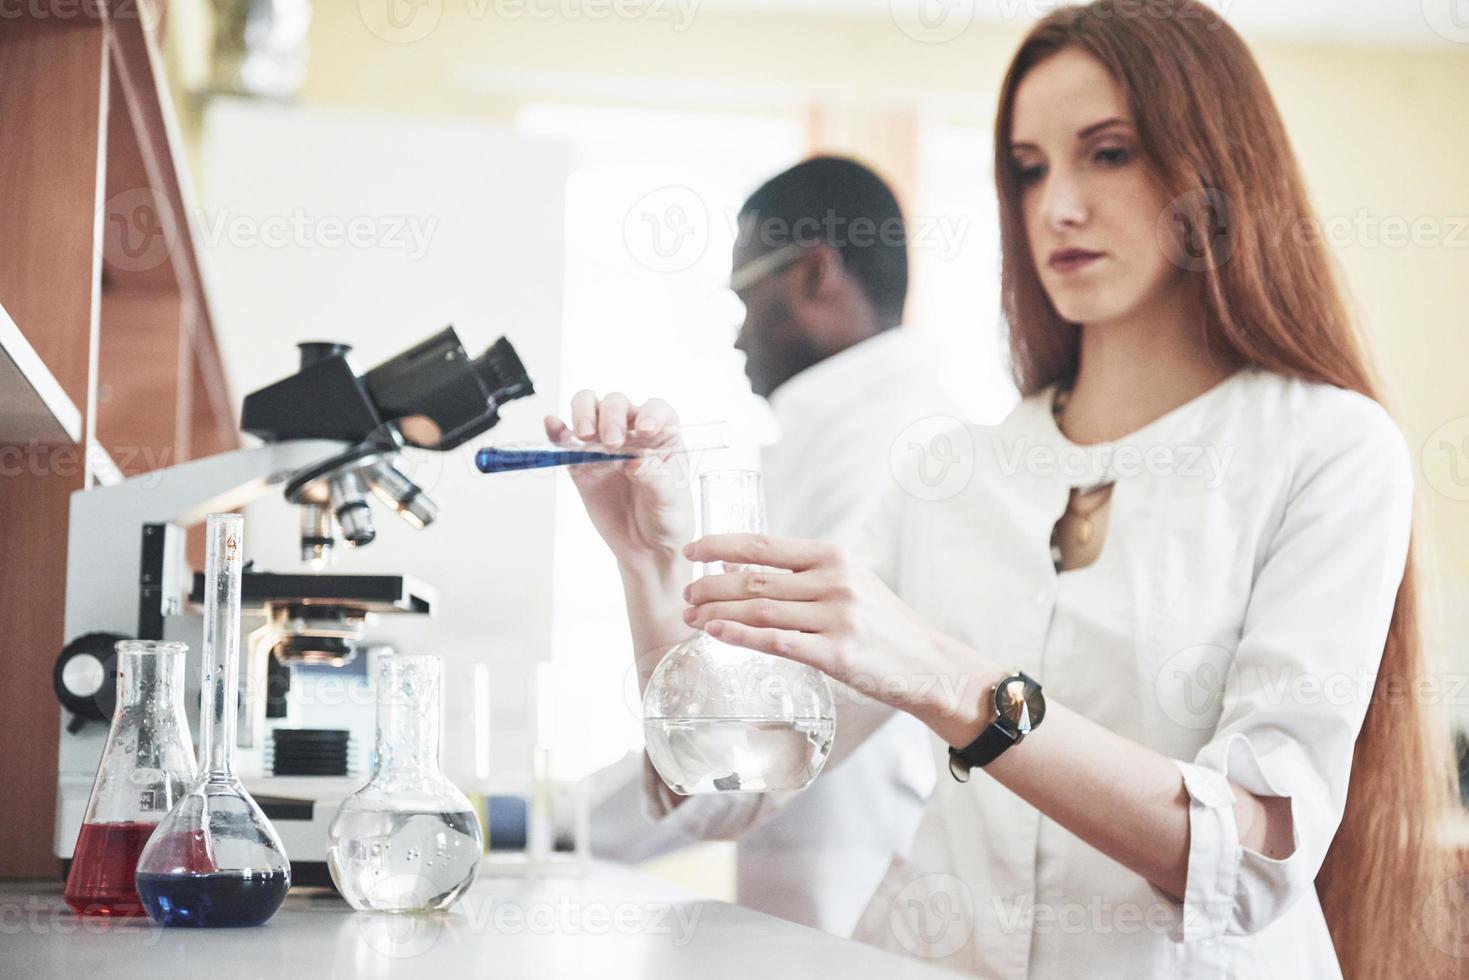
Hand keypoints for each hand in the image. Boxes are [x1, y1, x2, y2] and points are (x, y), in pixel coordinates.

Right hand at [544, 391, 693, 572]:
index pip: (656, 410)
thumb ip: (654, 477)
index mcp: (663, 436)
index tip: (645, 430)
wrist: (646, 547)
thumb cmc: (667, 518)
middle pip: (617, 405)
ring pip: (590, 411)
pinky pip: (566, 441)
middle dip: (611, 417)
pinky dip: (557, 430)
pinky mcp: (582, 464)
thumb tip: (635, 460)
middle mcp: (633, 433)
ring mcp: (605, 446)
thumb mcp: (669, 500)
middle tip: (611, 442)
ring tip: (585, 435)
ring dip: (584, 414)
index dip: (650, 413)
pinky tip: (553, 425)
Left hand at [681, 533, 1002, 744]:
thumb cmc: (882, 624)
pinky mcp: (836, 654)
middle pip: (755, 579)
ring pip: (760, 611)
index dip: (721, 545)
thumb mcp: (849, 581)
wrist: (928, 663)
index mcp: (833, 556)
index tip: (692, 549)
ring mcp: (836, 617)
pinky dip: (741, 637)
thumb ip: (804, 573)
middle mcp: (833, 581)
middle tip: (685, 593)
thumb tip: (741, 569)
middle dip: (711, 585)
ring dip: (717, 612)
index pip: (764, 545)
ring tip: (691, 616)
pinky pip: (777, 642)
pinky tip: (715, 634)